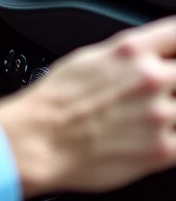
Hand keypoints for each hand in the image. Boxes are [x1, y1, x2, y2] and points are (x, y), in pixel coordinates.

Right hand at [0, 16, 175, 198]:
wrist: (39, 139)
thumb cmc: (56, 101)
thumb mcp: (90, 58)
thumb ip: (131, 55)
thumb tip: (154, 56)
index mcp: (131, 50)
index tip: (173, 54)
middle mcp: (150, 78)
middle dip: (173, 83)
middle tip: (159, 92)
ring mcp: (160, 115)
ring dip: (172, 111)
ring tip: (145, 117)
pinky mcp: (163, 150)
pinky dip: (171, 138)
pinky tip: (153, 136)